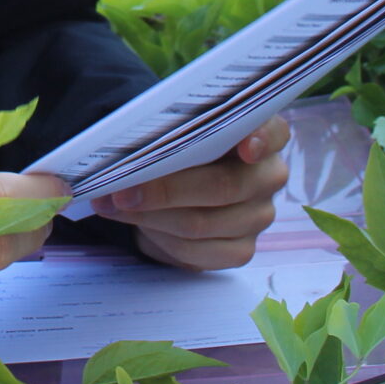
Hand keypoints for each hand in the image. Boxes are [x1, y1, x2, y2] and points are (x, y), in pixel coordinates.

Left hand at [95, 116, 291, 270]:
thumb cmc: (179, 149)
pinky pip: (195, 251)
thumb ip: (172, 134)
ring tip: (111, 204)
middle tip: (120, 189)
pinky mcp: (241, 249)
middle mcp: (268, 176)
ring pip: (200, 223)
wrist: (178, 188)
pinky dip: (158, 237)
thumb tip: (130, 150)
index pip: (273, 133)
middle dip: (165, 189)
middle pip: (222, 186)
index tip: (244, 148)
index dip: (260, 140)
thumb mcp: (177, 132)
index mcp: (262, 135)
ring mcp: (259, 216)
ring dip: (149, 215)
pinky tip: (136, 223)